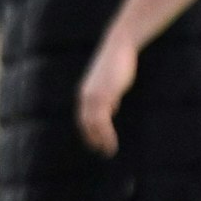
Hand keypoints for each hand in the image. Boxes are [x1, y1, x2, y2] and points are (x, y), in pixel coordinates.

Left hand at [78, 34, 137, 155]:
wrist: (118, 47)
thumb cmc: (116, 64)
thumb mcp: (109, 84)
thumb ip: (108, 96)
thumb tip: (110, 108)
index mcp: (85, 93)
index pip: (82, 118)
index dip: (87, 132)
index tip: (94, 145)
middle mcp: (86, 95)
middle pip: (85, 123)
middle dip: (92, 139)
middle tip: (100, 152)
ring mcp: (94, 95)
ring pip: (93, 124)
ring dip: (100, 140)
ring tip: (108, 151)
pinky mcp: (105, 94)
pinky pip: (103, 119)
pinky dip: (106, 134)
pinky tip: (112, 142)